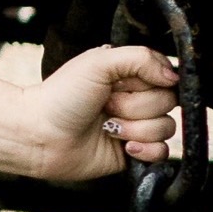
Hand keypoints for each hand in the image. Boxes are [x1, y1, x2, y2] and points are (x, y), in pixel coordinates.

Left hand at [29, 41, 180, 186]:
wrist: (40, 135)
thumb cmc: (61, 96)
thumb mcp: (98, 63)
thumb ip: (140, 58)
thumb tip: (173, 75)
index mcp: (127, 74)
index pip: (165, 76)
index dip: (149, 83)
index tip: (122, 84)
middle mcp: (134, 99)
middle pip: (168, 103)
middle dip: (136, 107)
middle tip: (107, 106)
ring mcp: (135, 126)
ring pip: (166, 128)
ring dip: (136, 129)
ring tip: (108, 128)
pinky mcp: (134, 153)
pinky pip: (162, 153)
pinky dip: (145, 150)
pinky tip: (124, 147)